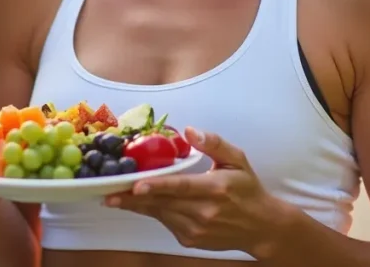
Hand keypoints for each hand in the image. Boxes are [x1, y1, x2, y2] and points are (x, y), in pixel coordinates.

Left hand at [104, 127, 278, 254]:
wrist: (262, 228)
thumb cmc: (248, 189)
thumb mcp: (237, 159)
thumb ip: (214, 143)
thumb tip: (189, 130)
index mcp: (216, 189)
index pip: (181, 188)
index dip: (156, 187)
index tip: (135, 185)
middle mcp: (204, 212)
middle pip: (162, 203)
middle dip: (132, 198)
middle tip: (107, 192)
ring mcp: (196, 229)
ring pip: (159, 214)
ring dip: (136, 205)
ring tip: (114, 196)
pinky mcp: (190, 239)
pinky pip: (164, 222)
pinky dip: (152, 211)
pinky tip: (141, 202)